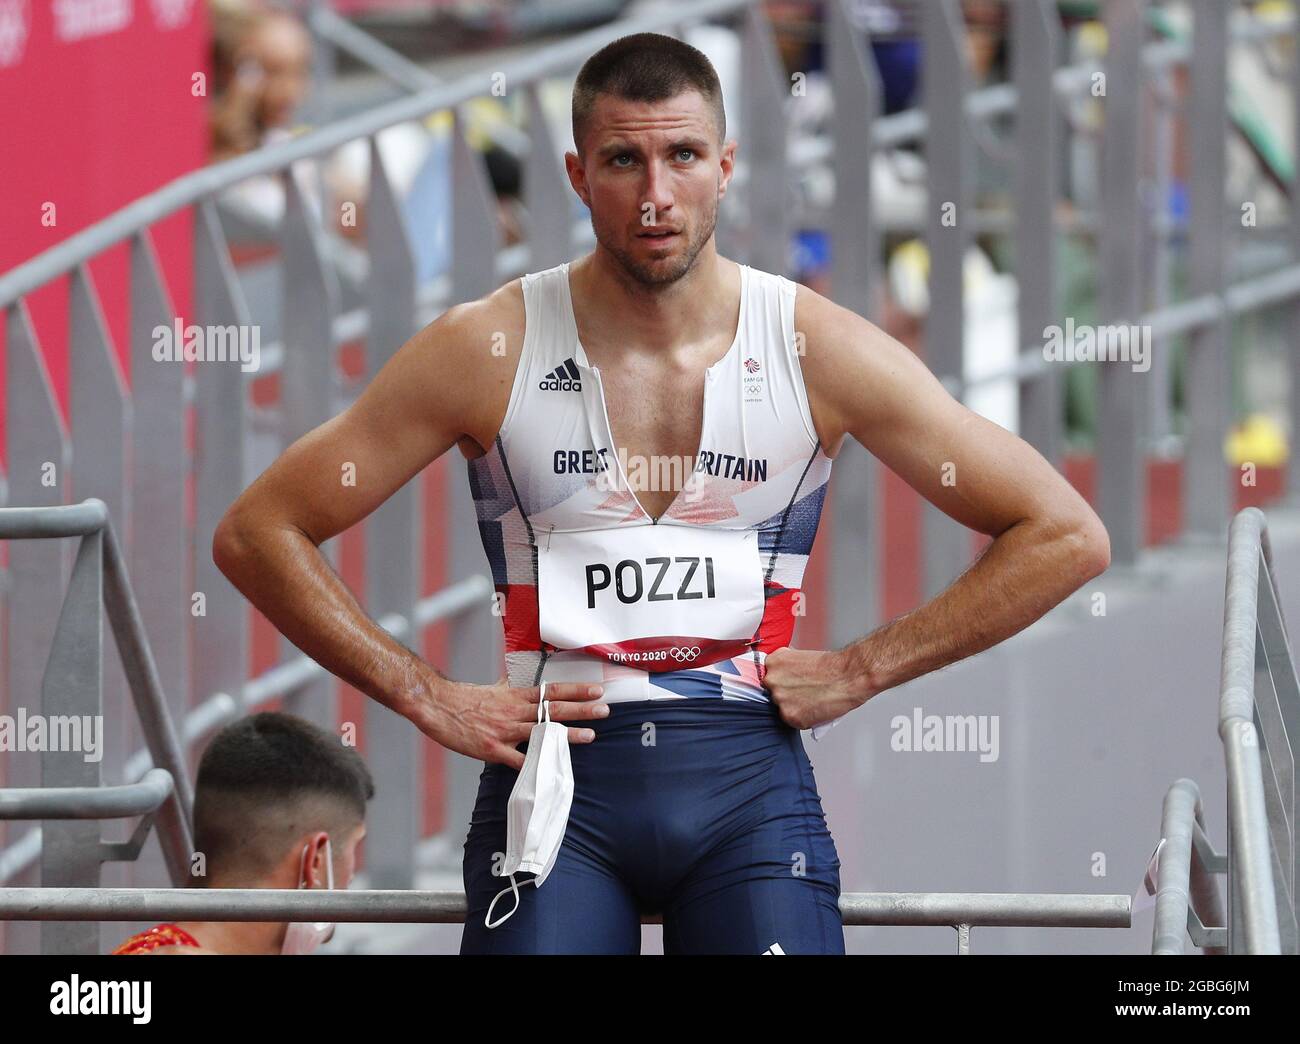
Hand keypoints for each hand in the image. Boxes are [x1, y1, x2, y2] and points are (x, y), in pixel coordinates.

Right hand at [414, 677, 606, 769]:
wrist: (438, 706)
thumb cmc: (464, 698)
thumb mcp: (493, 689)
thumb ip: (510, 688)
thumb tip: (521, 682)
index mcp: (515, 696)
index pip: (552, 691)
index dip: (576, 690)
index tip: (596, 689)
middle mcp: (514, 711)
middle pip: (553, 710)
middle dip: (582, 710)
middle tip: (604, 709)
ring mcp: (505, 731)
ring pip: (542, 732)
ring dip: (568, 735)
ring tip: (591, 735)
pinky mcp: (493, 749)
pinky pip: (519, 759)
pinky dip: (535, 764)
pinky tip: (552, 770)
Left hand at [763, 646, 869, 730]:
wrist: (849, 676)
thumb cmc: (832, 667)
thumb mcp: (801, 657)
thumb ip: (787, 669)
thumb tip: (783, 679)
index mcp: (773, 662)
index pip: (768, 677)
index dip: (781, 682)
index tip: (790, 685)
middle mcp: (772, 680)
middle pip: (773, 693)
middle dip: (787, 695)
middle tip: (804, 693)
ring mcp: (779, 699)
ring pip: (782, 708)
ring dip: (795, 707)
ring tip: (813, 700)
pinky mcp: (790, 716)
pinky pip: (793, 721)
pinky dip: (804, 718)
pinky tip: (816, 708)